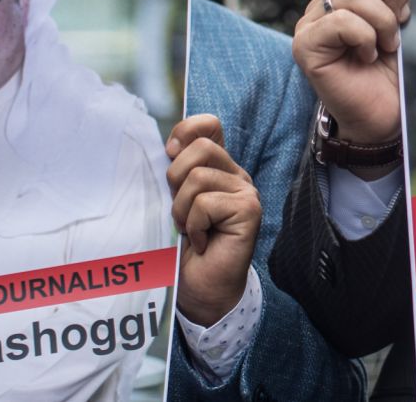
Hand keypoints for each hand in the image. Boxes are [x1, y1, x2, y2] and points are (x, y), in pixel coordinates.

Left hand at [166, 115, 259, 325]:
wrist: (200, 290)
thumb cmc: (183, 248)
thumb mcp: (171, 201)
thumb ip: (173, 173)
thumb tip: (165, 145)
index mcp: (217, 168)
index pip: (208, 125)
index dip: (184, 133)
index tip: (169, 159)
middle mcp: (236, 175)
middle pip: (200, 146)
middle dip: (175, 178)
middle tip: (179, 211)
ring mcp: (246, 192)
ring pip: (198, 176)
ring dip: (182, 209)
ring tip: (188, 230)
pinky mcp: (249, 210)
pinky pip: (206, 202)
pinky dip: (194, 225)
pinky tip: (201, 242)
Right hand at [292, 0, 409, 175]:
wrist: (384, 118)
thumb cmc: (394, 73)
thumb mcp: (402, 23)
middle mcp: (324, 2)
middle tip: (403, 20)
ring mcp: (311, 24)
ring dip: (383, 21)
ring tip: (387, 45)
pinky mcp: (306, 45)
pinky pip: (342, 21)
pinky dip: (366, 37)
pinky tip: (368, 56)